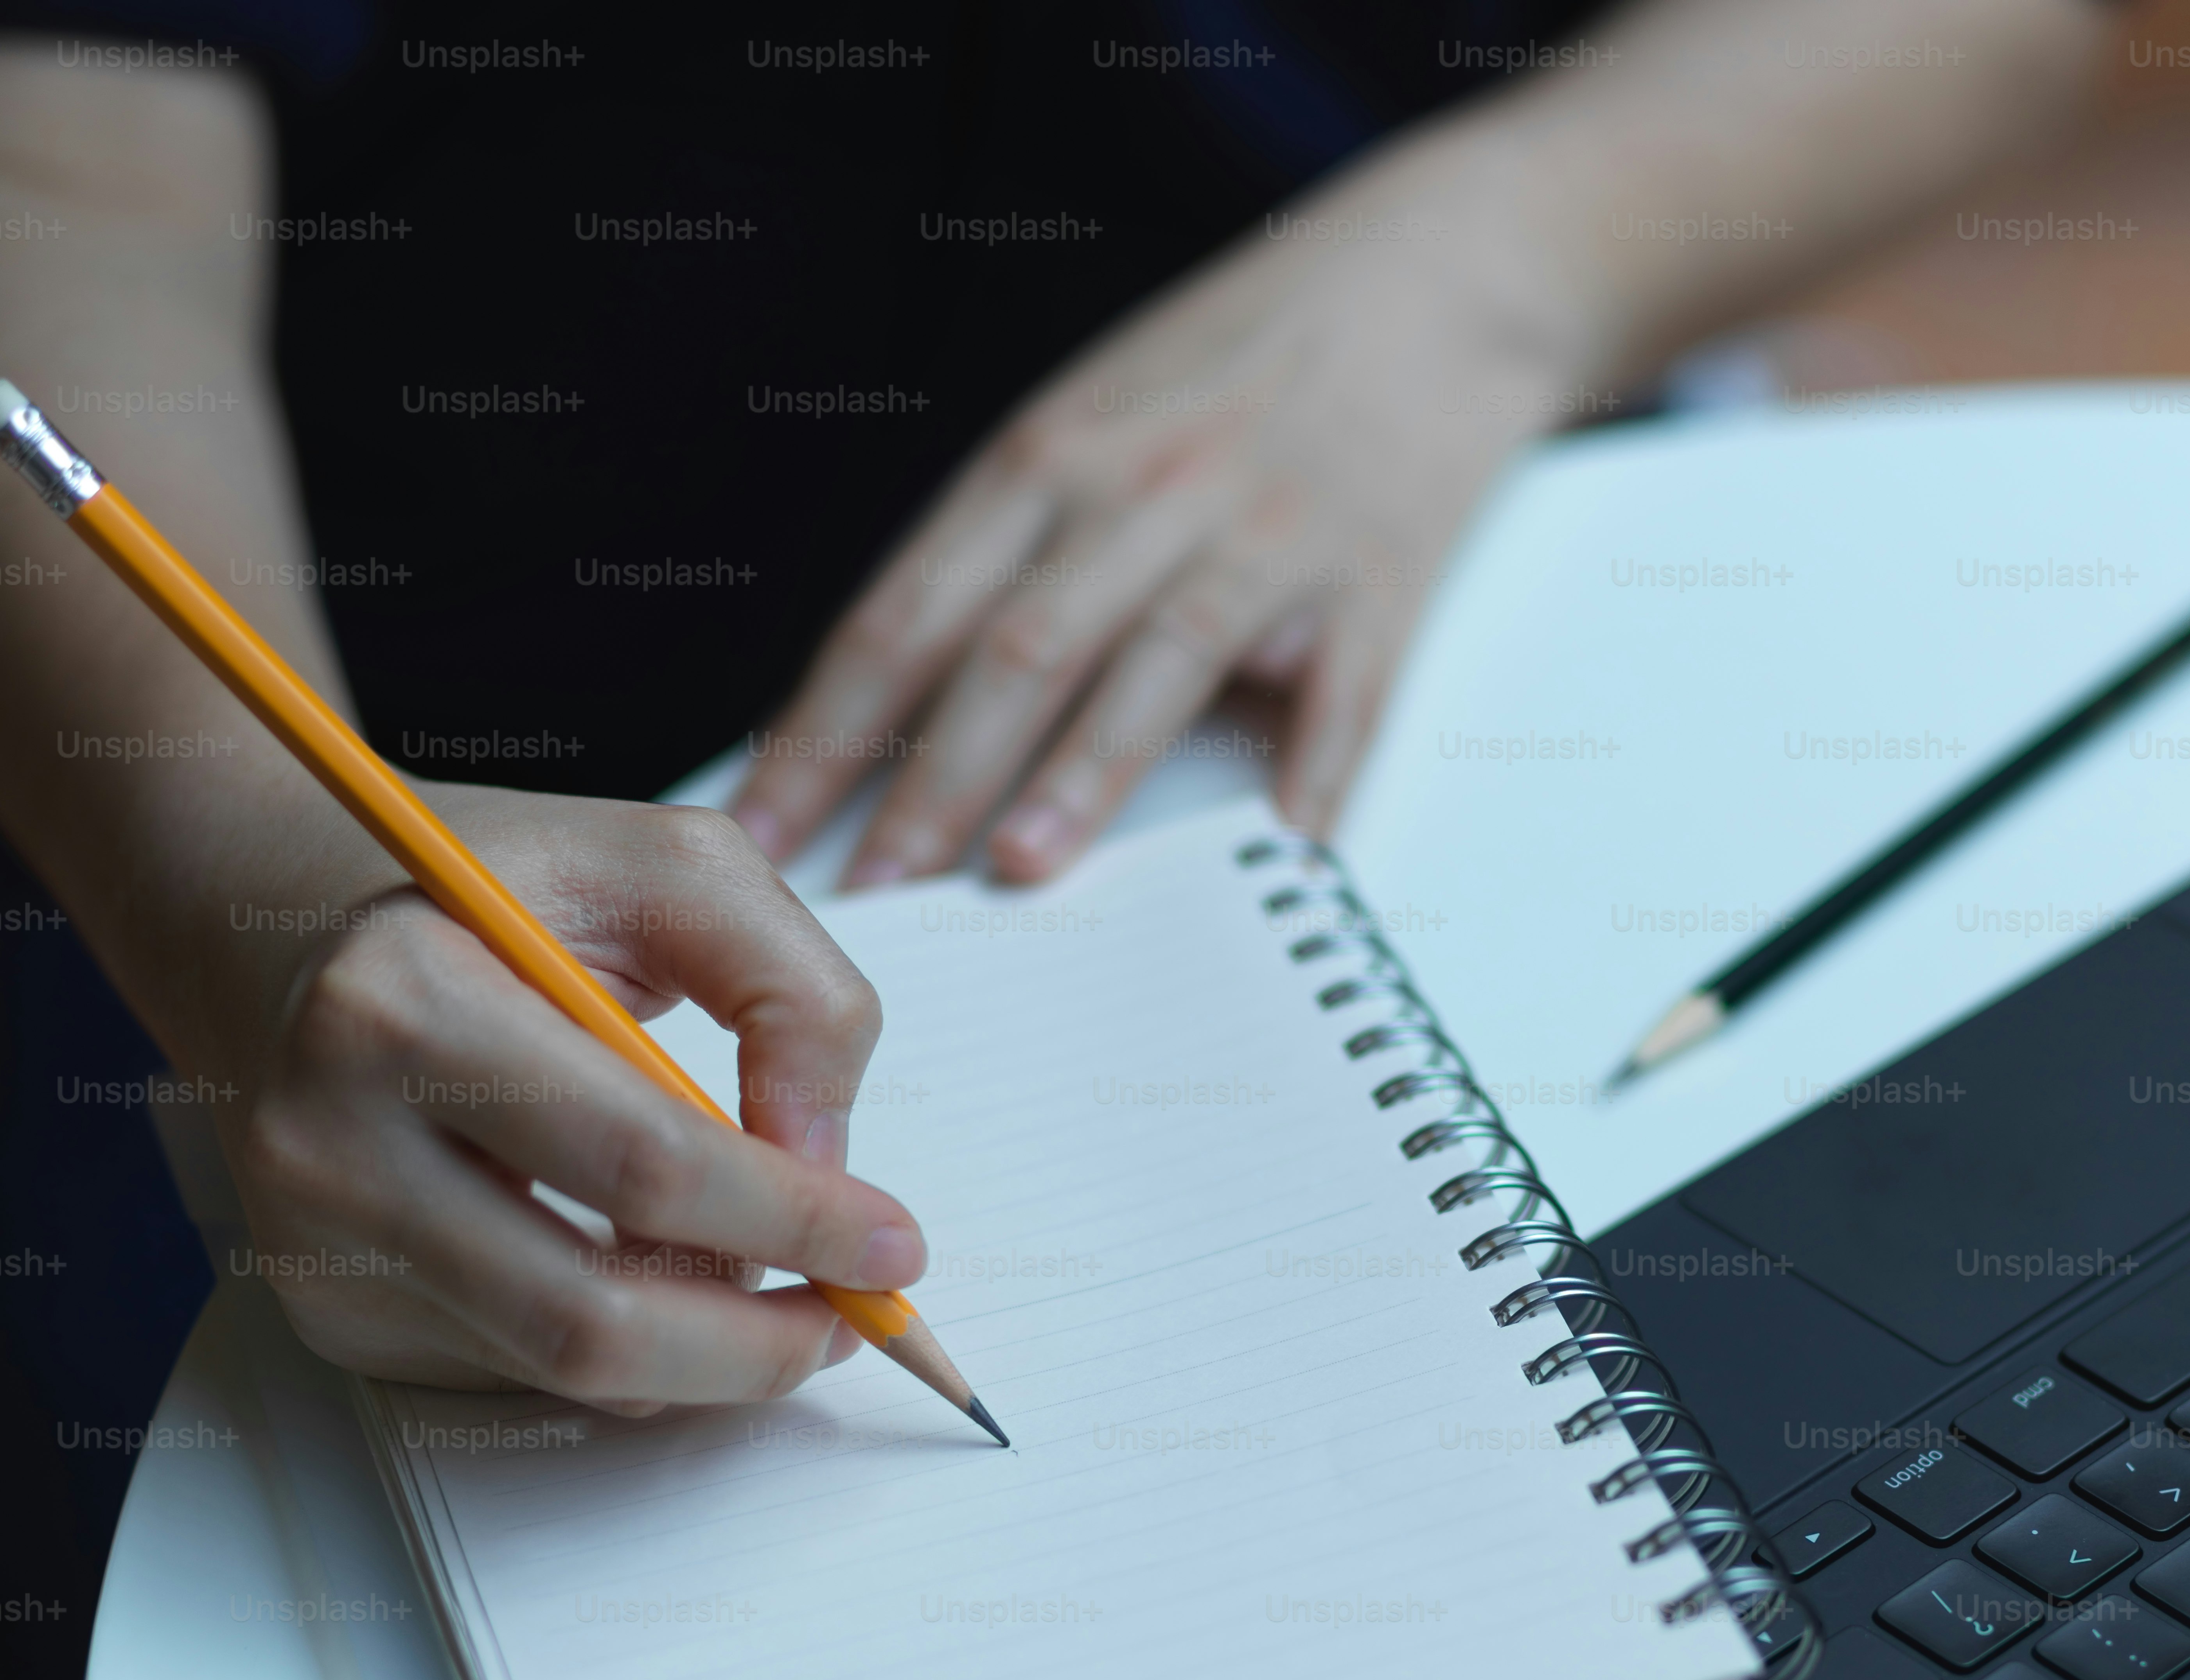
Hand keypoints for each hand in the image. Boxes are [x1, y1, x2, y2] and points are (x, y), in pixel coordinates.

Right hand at [209, 792, 922, 1413]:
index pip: (643, 1165)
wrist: (280, 921)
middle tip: (859, 1321)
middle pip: (592, 1314)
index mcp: (404, 1001)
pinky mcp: (326, 1307)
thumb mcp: (668, 864)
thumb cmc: (492, 885)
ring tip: (783, 1297)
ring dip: (706, 1359)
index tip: (896, 1248)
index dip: (795, 1224)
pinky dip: (624, 1350)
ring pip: (562, 1370)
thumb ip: (790, 991)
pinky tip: (656, 1275)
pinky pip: (517, 1372)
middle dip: (759, 1343)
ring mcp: (317, 1243)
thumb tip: (825, 1162)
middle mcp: (332, 1137)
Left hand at [730, 131, 1597, 886]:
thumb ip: (1001, 552)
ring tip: (1022, 870)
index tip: (762, 830)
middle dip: (930, 780)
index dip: (824, 732)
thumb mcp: (1086, 422)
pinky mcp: (1376, 574)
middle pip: (1014, 649)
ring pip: (1156, 661)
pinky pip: (1342, 693)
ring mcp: (1264, 532)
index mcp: (1048, 459)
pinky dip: (1315, 772)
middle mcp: (1143, 492)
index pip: (904, 616)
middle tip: (872, 890)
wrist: (1427, 279)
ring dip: (1085, 773)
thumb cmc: (1231, 371)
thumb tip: (894, 714)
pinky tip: (1282, 851)